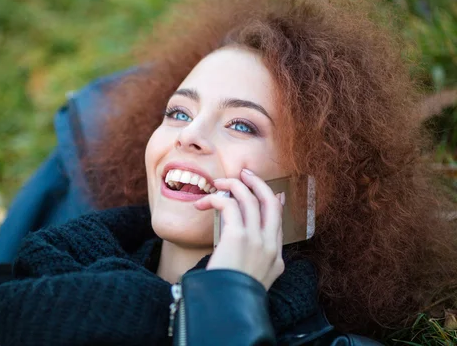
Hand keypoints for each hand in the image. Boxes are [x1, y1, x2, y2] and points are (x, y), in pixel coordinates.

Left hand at [193, 169, 284, 289]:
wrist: (228, 309)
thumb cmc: (230, 296)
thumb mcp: (248, 282)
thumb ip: (250, 262)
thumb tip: (239, 241)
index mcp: (276, 258)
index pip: (279, 220)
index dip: (272, 200)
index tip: (263, 188)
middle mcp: (270, 247)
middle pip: (271, 202)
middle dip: (258, 183)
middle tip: (244, 173)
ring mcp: (258, 240)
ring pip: (250, 198)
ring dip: (232, 186)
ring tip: (217, 184)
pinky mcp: (239, 237)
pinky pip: (231, 205)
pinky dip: (217, 199)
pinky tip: (204, 203)